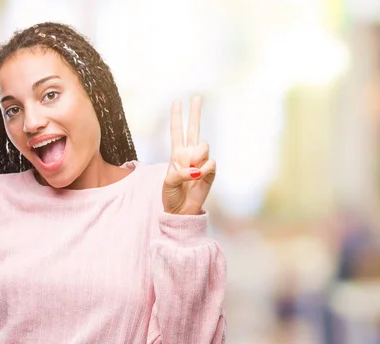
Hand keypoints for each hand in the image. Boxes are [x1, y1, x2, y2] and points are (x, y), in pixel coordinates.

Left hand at [162, 96, 215, 214]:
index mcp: (177, 154)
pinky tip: (199, 178)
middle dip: (195, 113)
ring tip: (191, 172)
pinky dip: (204, 170)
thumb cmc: (171, 195)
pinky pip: (210, 163)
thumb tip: (197, 167)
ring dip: (196, 156)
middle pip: (194, 129)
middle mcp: (190, 154)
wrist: (181, 211)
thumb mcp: (168, 182)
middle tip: (197, 97)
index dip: (177, 117)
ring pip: (203, 146)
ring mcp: (201, 162)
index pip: (177, 131)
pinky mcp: (211, 172)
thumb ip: (180, 171)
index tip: (177, 101)